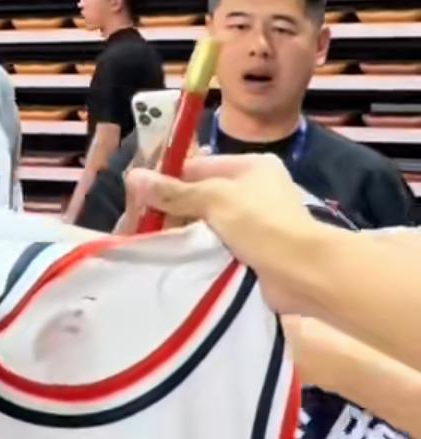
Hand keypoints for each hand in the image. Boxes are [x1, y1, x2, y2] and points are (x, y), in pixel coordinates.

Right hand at [124, 153, 314, 311]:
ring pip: (209, 223)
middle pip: (202, 194)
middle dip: (175, 209)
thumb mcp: (214, 200)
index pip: (199, 166)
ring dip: (187, 233)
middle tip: (144, 224)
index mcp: (251, 165)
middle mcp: (255, 189)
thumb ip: (174, 192)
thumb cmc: (262, 224)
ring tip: (155, 243)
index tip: (140, 197)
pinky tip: (179, 259)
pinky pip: (220, 245)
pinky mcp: (257, 250)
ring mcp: (257, 222)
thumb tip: (133, 177)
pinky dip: (202, 251)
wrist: (305, 272)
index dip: (169, 179)